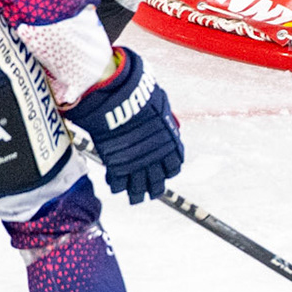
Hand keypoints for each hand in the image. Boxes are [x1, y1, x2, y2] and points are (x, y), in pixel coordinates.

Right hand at [63, 48, 182, 202]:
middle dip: (155, 187)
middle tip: (151, 191)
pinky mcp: (117, 164)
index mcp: (169, 142)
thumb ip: (164, 117)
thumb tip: (167, 119)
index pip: (174, 165)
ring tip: (135, 197)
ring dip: (137, 193)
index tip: (165, 171)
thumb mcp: (160, 103)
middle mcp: (156, 156)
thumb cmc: (139, 94)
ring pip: (139, 187)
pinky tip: (116, 185)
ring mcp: (136, 162)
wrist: (119, 97)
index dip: (169, 169)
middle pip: (159, 182)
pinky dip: (118, 185)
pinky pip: (119, 182)